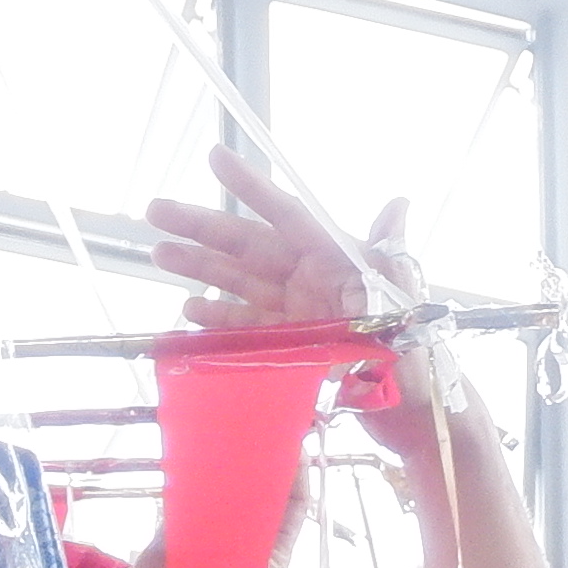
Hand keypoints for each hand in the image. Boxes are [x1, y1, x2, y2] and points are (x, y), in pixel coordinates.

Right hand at [147, 142, 405, 338]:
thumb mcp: (401, 294)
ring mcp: (295, 312)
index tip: (216, 157)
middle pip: (247, 245)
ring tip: (159, 254)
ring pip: (238, 282)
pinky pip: (245, 327)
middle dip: (201, 227)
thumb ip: (388, 253)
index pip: (286, 214)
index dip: (251, 187)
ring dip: (198, 268)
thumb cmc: (412, 346)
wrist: (411, 410)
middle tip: (155, 210)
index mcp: (333, 256)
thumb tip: (398, 205)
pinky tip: (190, 311)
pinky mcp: (287, 346)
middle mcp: (309, 277)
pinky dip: (218, 319)